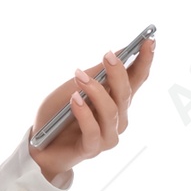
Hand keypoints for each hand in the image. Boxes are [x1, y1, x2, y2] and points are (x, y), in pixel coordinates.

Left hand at [29, 37, 154, 180]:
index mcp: (116, 100)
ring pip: (111, 111)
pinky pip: (93, 130)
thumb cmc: (58, 114)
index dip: (145, 61)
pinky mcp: (92, 149)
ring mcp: (107, 135)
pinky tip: (74, 100)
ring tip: (79, 76)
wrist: (40, 145)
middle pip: (125, 94)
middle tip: (107, 55)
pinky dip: (83, 113)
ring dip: (95, 91)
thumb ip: (97, 73)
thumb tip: (119, 51)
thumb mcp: (74, 86)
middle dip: (118, 73)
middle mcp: (118, 119)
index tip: (150, 41)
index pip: (137, 79)